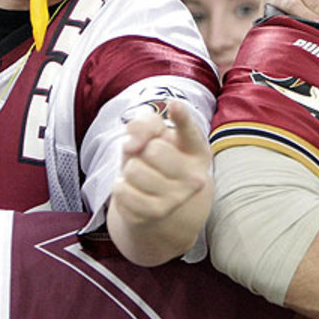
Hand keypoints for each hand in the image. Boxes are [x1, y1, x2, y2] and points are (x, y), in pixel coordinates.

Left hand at [109, 99, 211, 263]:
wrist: (157, 202)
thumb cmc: (155, 160)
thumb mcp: (153, 136)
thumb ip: (145, 124)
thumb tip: (132, 144)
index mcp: (198, 151)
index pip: (190, 131)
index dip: (181, 117)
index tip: (174, 105)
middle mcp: (195, 176)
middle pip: (153, 149)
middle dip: (142, 151)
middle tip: (148, 160)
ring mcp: (178, 197)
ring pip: (135, 170)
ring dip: (130, 171)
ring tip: (141, 177)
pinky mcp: (156, 213)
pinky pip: (122, 190)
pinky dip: (121, 188)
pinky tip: (134, 192)